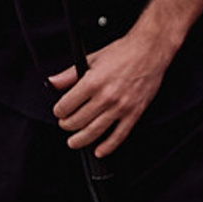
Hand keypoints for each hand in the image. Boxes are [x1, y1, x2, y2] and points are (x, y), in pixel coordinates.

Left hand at [48, 22, 173, 157]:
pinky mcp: (134, 113)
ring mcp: (121, 107)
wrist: (149, 51)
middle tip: (66, 124)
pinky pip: (120, 135)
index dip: (59, 111)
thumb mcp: (91, 59)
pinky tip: (100, 150)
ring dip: (81, 140)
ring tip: (74, 142)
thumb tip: (52, 82)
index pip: (66, 105)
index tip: (59, 112)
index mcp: (93, 82)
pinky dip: (108, 146)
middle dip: (67, 125)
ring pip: (95, 131)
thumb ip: (69, 74)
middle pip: (78, 121)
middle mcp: (106, 97)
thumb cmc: (123, 53)